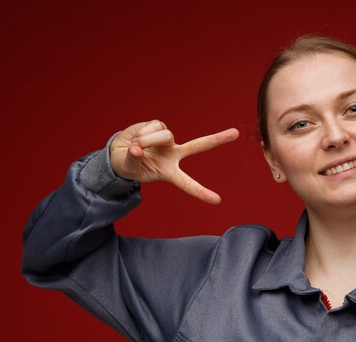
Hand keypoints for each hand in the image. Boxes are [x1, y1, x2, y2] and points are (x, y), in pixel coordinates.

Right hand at [110, 120, 238, 203]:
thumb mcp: (130, 168)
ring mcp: (168, 140)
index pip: (188, 184)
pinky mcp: (160, 126)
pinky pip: (155, 126)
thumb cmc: (129, 165)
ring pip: (165, 135)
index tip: (218, 201)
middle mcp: (174, 155)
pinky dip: (143, 132)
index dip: (202, 192)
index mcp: (170, 172)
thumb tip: (137, 149)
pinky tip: (136, 138)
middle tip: (236, 133)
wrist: (119, 152)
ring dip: (148, 140)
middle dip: (217, 139)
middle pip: (198, 146)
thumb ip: (133, 160)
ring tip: (136, 146)